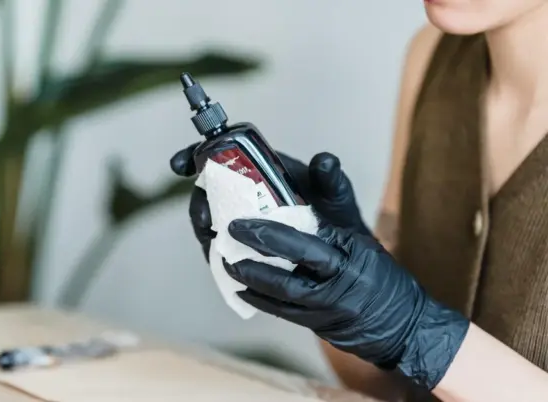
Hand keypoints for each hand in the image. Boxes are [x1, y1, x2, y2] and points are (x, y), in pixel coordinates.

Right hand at [169, 144, 370, 259]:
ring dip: (204, 229)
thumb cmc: (337, 216)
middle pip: (208, 190)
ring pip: (210, 220)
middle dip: (198, 202)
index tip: (181, 165)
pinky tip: (221, 260)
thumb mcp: (336, 194)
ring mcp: (242, 220)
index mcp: (262, 170)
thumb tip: (325, 160)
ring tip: (212, 239)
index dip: (195, 156)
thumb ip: (330, 177)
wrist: (343, 256)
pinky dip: (216, 252)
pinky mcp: (243, 246)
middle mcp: (246, 193)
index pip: (222, 155)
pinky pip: (221, 247)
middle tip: (205, 216)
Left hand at [224, 219, 468, 389]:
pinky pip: (283, 313)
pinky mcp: (318, 326)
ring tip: (227, 260)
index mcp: (349, 253)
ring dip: (252, 276)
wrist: (404, 325)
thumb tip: (317, 162)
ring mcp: (327, 308)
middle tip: (231, 234)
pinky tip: (239, 288)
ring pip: (283, 293)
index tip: (245, 221)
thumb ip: (334, 201)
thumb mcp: (359, 233)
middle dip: (259, 248)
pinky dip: (259, 299)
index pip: (308, 240)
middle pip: (293, 266)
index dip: (273, 232)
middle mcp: (338, 281)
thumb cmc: (379, 272)